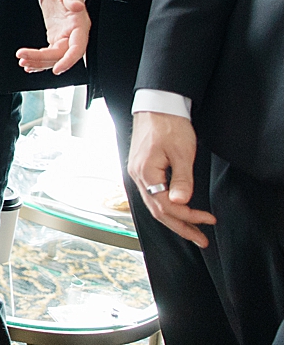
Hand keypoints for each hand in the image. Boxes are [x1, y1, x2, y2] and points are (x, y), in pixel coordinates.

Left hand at [17, 0, 89, 73]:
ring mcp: (64, 37)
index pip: (77, 48)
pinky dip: (39, 60)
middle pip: (61, 55)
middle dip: (43, 60)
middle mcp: (74, 34)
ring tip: (23, 61)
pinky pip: (49, 54)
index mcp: (80, 24)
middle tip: (24, 58)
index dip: (68, 60)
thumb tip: (77, 6)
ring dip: (39, 62)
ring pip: (54, 57)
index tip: (57, 69)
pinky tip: (29, 64)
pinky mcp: (56, 38)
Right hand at [127, 111, 214, 245]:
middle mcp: (137, 175)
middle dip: (181, 227)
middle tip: (200, 239)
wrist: (158, 105)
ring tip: (192, 231)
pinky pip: (152, 196)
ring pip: (154, 205)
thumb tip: (182, 203)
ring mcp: (137, 172)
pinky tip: (176, 212)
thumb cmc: (169, 125)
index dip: (189, 216)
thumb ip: (183, 180)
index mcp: (146, 172)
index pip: (167, 205)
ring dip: (174, 220)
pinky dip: (166, 208)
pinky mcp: (141, 169)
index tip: (208, 219)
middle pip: (157, 211)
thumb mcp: (182, 152)